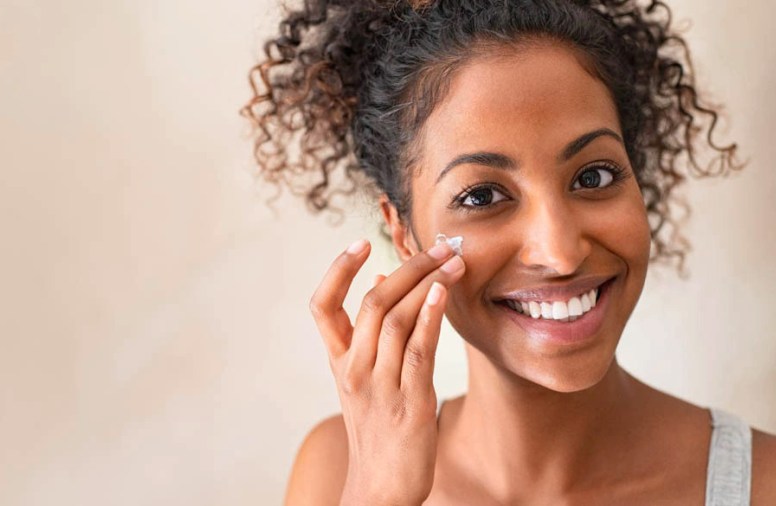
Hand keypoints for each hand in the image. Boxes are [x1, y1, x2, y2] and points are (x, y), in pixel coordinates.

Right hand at [309, 238, 465, 505]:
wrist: (381, 487)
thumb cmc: (377, 429)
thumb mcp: (364, 380)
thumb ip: (370, 335)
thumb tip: (381, 282)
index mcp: (340, 362)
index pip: (322, 306)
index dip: (338, 271)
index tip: (361, 243)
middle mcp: (354, 370)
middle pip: (373, 303)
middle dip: (408, 267)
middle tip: (439, 246)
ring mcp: (381, 387)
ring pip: (398, 320)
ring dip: (428, 284)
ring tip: (453, 262)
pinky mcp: (411, 403)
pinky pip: (418, 351)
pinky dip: (429, 317)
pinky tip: (443, 294)